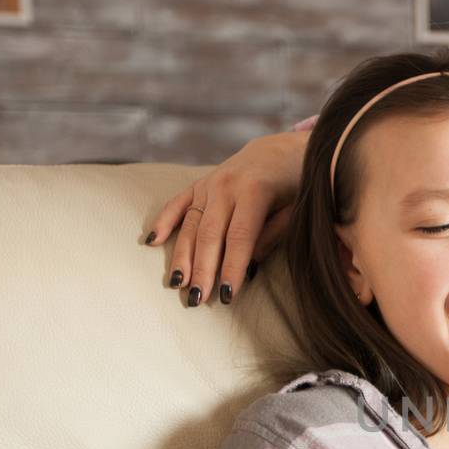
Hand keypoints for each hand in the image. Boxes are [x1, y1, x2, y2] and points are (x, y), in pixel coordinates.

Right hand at [145, 129, 308, 304]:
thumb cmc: (296, 183)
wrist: (281, 149)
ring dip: (182, 256)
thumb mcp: (296, 207)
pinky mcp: (199, 183)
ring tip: (177, 284)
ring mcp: (209, 183)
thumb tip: (249, 263)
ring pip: (191, 224)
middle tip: (197, 299)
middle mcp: (226, 186)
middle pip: (210, 235)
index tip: (227, 295)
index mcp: (254, 191)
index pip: (240, 238)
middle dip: (202, 269)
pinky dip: (163, 221)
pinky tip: (152, 241)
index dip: (232, 267)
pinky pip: (177, 203)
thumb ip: (273, 233)